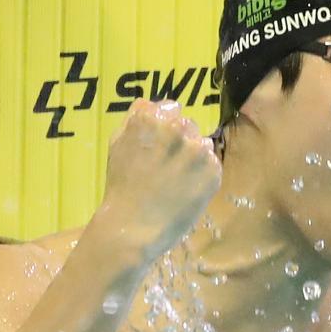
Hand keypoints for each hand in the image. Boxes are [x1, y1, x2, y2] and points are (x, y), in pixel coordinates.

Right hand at [99, 99, 221, 255]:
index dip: (164, 129)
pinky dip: (202, 176)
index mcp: (151, 118)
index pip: (170, 109)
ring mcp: (198, 150)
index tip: (157, 147)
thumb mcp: (117, 144)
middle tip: (167, 167)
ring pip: (202, 144)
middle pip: (188, 125)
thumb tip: (150, 103)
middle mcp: (177, 128)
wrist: (133, 227)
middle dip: (180, 142)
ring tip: (176, 181)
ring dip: (193, 158)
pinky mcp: (213, 170)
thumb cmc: (121, 187)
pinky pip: (212, 165)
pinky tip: (186, 190)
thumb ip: (135, 118)